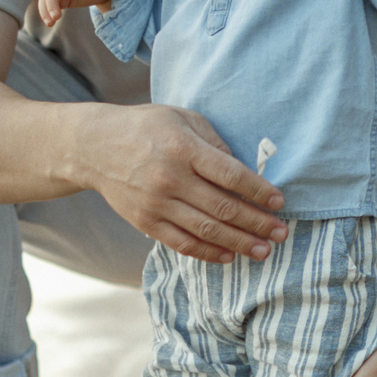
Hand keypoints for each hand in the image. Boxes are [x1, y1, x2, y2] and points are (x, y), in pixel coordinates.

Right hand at [80, 102, 287, 262]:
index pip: (231, 175)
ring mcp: (156, 203)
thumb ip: (214, 143)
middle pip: (223, 207)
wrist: (93, 147)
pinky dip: (207, 253)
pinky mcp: (145, 221)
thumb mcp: (183, 119)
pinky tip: (228, 256)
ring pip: (205, 230)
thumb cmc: (147, 127)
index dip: (259, 191)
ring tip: (264, 251)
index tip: (279, 202)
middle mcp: (170, 178)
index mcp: (184, 149)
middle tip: (282, 234)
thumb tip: (245, 172)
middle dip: (257, 223)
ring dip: (239, 243)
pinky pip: (181, 243)